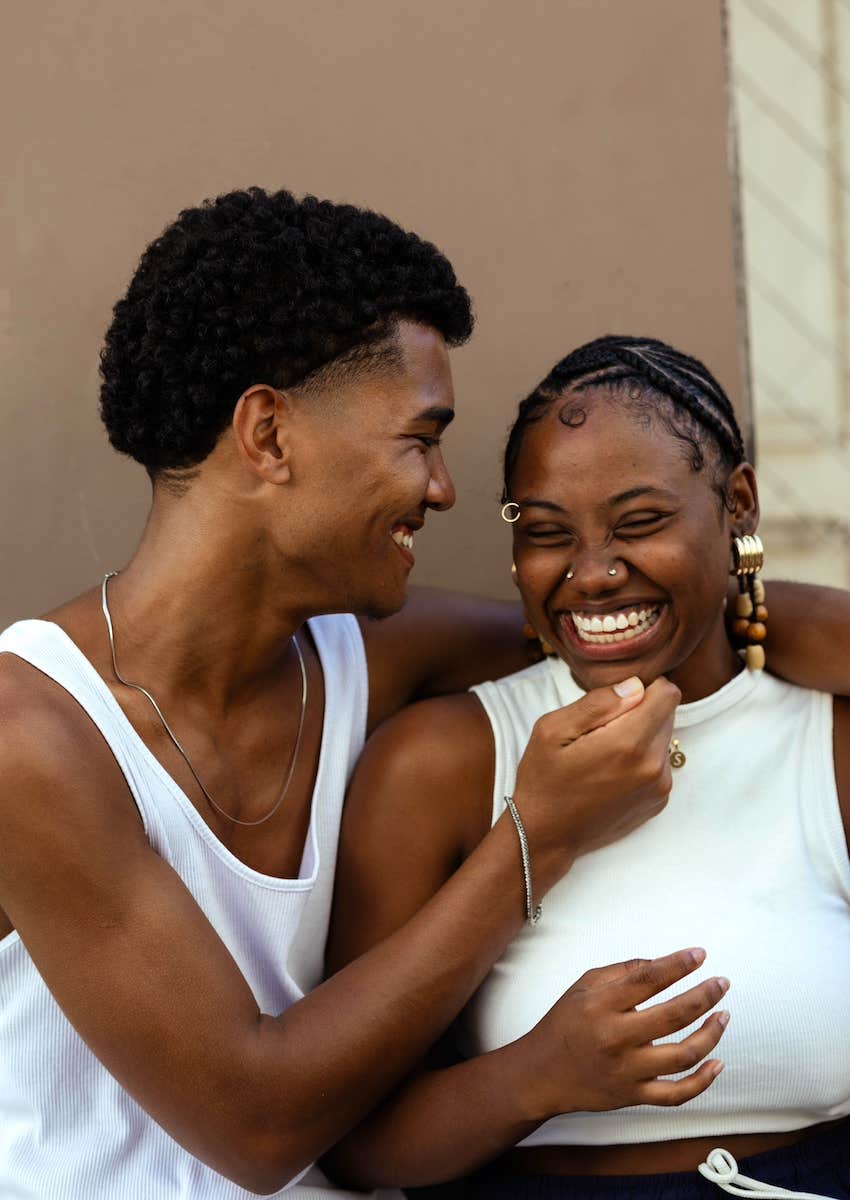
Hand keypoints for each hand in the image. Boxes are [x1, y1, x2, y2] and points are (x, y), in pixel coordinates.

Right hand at [512, 677, 678, 883]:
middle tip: (601, 728)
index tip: (616, 698)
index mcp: (628, 744)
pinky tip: (611, 771)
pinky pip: (660, 762)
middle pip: (667, 714)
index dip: (643, 687)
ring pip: (664, 738)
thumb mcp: (552, 730)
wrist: (546, 836)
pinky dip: (641, 758)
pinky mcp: (658, 800)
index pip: (668, 694)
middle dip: (639, 710)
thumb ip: (598, 703)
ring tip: (604, 752)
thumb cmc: (543, 781)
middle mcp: (653, 767)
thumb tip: (635, 686)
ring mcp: (660, 787)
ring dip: (641, 735)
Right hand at [513, 948, 728, 1119]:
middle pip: (673, 1015)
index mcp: (601, 1005)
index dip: (677, 965)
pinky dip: (703, 1081)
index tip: (700, 954)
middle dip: (704, 996)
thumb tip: (660, 963)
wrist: (541, 1073)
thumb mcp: (583, 986)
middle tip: (721, 983)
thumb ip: (621, 972)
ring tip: (723, 1016)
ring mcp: (627, 1070)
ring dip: (710, 1034)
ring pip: (683, 1055)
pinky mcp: (634, 1095)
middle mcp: (616, 1037)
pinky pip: (677, 1094)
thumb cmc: (564, 1024)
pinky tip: (717, 1063)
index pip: (647, 979)